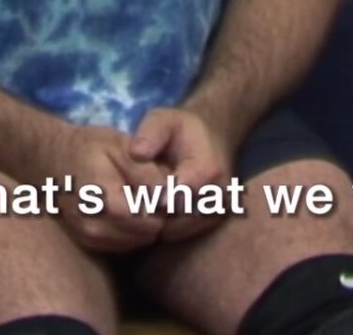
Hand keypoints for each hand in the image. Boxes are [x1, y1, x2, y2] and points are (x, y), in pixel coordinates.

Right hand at [26, 124, 164, 254]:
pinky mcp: (89, 242)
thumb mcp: (121, 147)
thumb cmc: (91, 148)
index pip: (151, 220)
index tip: (166, 187)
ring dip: (145, 223)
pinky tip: (126, 208)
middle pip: (147, 233)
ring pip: (138, 241)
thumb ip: (147, 174)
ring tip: (138, 197)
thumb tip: (170, 199)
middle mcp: (94, 226)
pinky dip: (131, 230)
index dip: (165, 205)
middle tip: (153, 191)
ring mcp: (89, 237)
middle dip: (157, 215)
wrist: (51, 159)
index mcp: (103, 200)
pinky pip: (125, 244)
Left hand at [129, 107, 231, 242]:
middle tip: (133, 198)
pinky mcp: (215, 221)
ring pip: (177, 231)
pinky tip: (156, 208)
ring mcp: (220, 212)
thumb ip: (149, 133)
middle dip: (150, 211)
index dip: (149, 197)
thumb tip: (136, 153)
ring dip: (157, 221)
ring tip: (144, 201)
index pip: (173, 198)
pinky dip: (166, 226)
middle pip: (174, 219)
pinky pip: (184, 234)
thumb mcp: (163, 119)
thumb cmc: (182, 128)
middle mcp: (219, 196)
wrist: (212, 136)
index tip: (132, 189)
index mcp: (206, 171)